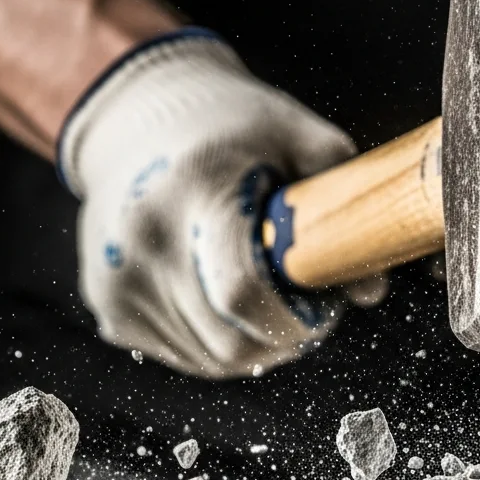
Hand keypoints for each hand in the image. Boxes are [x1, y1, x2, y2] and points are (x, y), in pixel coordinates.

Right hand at [58, 29, 364, 377]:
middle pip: (228, 341)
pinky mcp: (109, 305)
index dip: (294, 319)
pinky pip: (181, 355)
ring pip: (208, 359)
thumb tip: (369, 288)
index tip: (318, 311)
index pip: (244, 292)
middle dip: (279, 338)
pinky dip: (214, 342)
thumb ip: (343, 203)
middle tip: (301, 311)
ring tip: (262, 298)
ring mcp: (118, 278)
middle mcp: (144, 239)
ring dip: (249, 344)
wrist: (134, 120)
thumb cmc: (226, 126)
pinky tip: (223, 300)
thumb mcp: (296, 137)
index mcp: (194, 190)